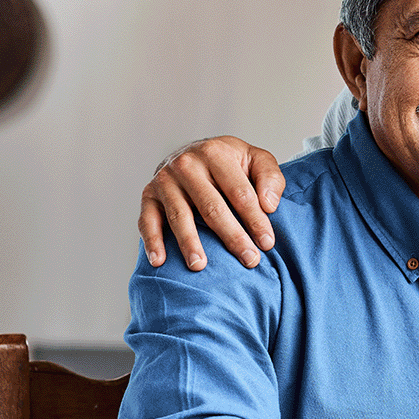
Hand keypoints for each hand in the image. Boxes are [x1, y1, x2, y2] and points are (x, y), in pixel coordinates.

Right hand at [139, 137, 285, 270]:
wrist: (195, 153)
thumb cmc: (231, 163)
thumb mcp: (257, 160)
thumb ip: (270, 178)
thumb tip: (269, 206)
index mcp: (216, 153)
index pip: (240, 192)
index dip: (255, 219)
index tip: (267, 243)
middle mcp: (186, 164)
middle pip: (211, 207)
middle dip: (232, 236)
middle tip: (249, 260)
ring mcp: (165, 180)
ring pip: (179, 216)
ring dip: (189, 243)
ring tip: (199, 266)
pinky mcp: (148, 194)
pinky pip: (147, 220)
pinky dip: (152, 241)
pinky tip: (159, 261)